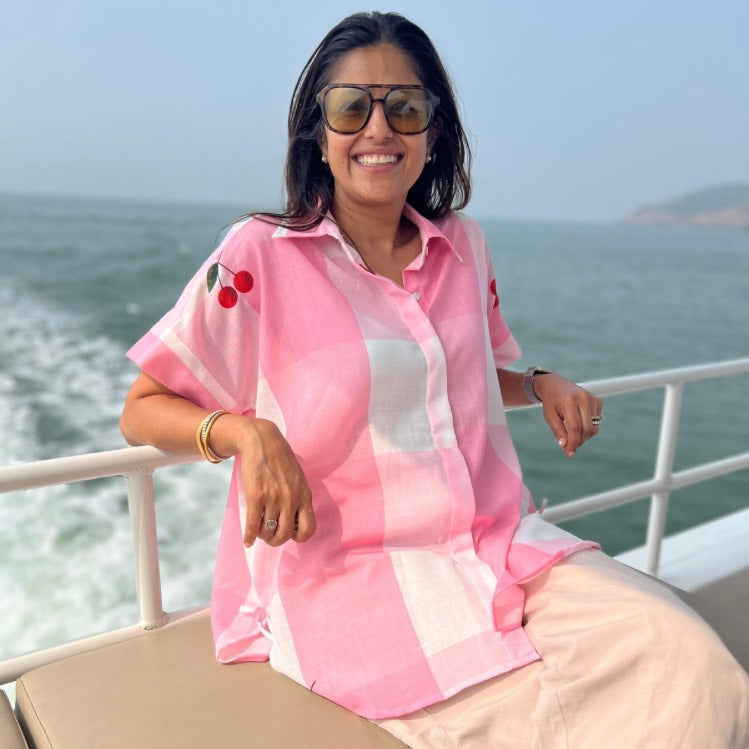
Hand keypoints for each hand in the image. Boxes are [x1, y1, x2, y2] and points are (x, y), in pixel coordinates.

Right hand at [235, 418, 315, 546]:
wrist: (262, 440)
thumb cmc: (280, 460)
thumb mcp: (297, 478)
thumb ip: (298, 498)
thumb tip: (292, 522)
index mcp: (304, 495)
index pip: (308, 529)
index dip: (298, 537)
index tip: (289, 533)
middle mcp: (291, 499)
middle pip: (284, 535)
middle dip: (275, 540)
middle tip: (269, 535)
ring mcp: (274, 498)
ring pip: (267, 532)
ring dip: (262, 535)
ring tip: (259, 530)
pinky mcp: (256, 496)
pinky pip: (253, 525)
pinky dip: (249, 537)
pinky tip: (247, 540)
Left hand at [532, 374, 602, 457]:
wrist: (557, 386)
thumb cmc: (552, 402)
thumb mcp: (549, 416)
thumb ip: (558, 431)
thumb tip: (565, 446)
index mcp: (569, 400)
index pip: (575, 427)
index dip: (573, 442)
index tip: (569, 453)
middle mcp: (583, 398)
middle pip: (586, 429)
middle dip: (579, 441)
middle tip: (570, 447)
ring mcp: (593, 399)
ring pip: (594, 428)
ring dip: (584, 437)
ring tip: (573, 435)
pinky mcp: (598, 401)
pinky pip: (597, 422)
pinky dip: (588, 428)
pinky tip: (579, 423)